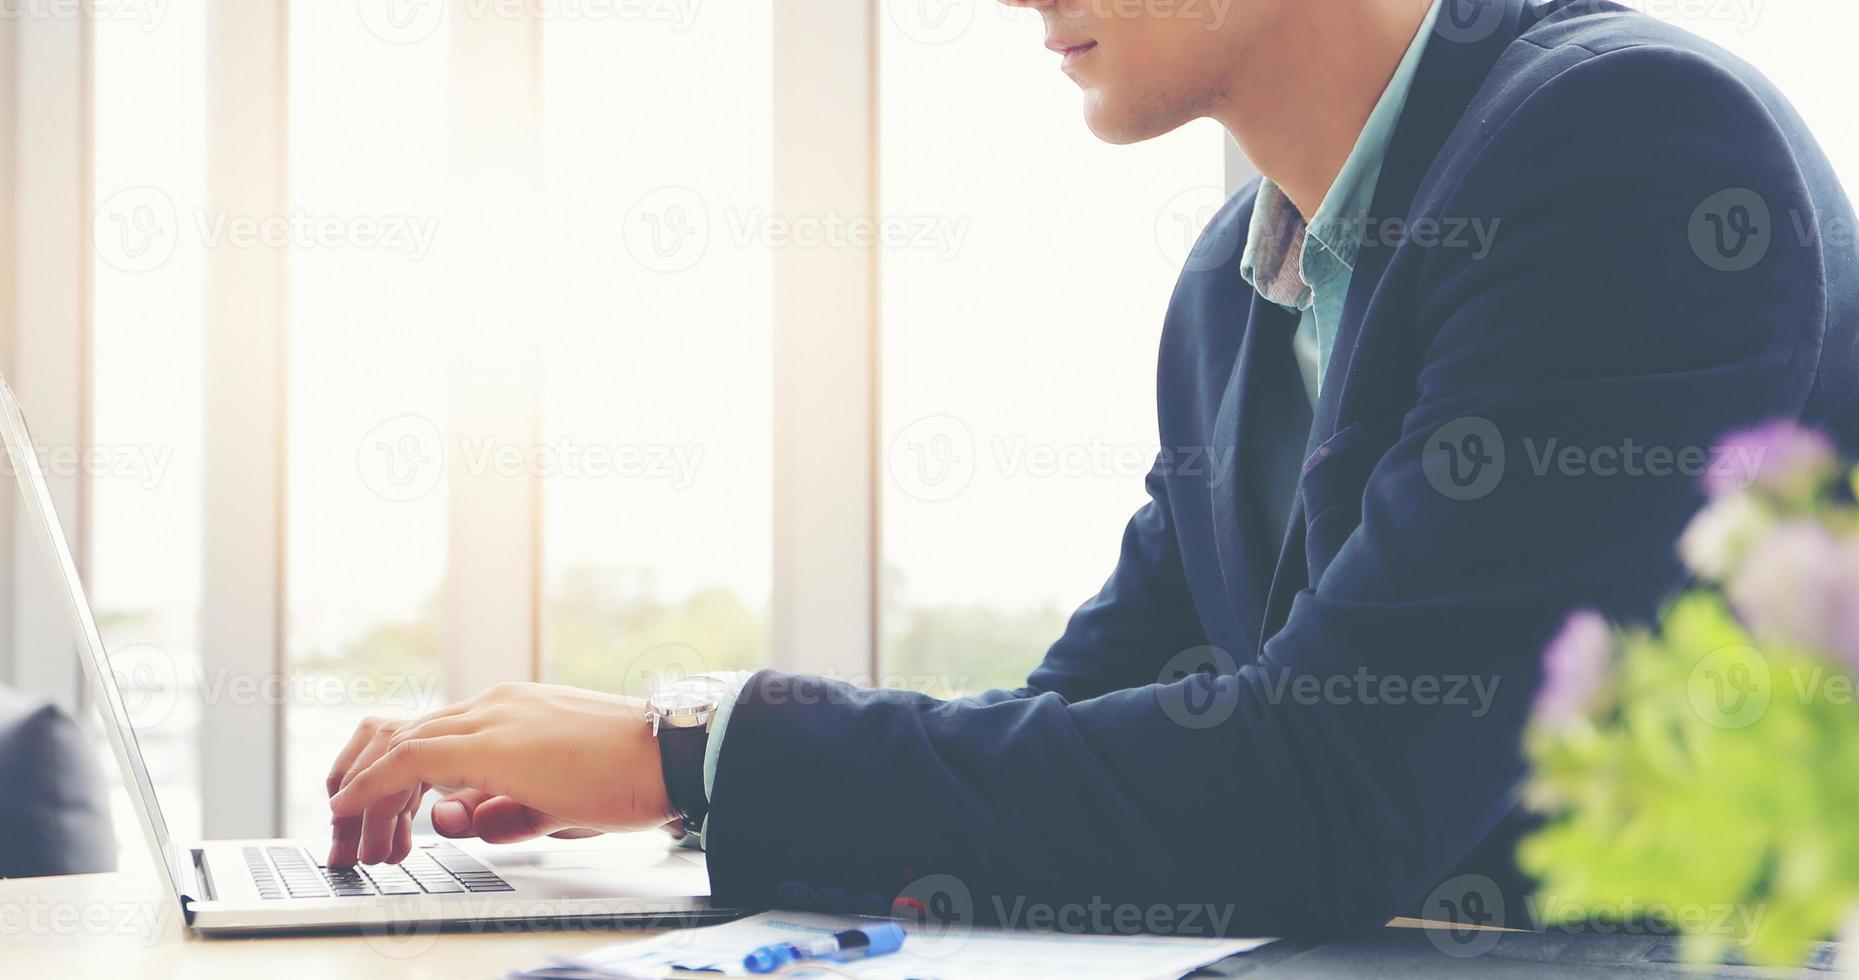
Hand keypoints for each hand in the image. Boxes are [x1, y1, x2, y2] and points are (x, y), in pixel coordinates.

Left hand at [325, 682, 676, 865]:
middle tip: (346, 827)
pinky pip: (409, 757)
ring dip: (362, 787)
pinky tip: (349, 807)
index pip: (433, 736)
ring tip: (342, 828)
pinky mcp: (492, 741)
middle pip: (405, 734)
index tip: (377, 813)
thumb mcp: (554, 802)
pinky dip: (370, 783)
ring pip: (399, 742)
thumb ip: (503, 810)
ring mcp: (494, 716)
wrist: (672, 755)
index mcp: (513, 713)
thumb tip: (462, 822)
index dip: (394, 775)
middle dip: (365, 782)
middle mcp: (496, 705)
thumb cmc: (630, 778)